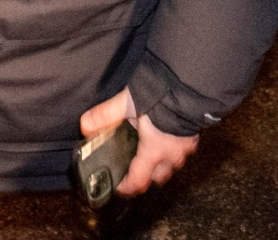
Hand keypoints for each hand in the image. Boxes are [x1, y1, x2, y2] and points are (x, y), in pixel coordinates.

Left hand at [81, 89, 199, 197]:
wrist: (189, 89)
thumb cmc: (160, 99)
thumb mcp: (126, 105)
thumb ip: (105, 115)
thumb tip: (85, 126)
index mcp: (153, 152)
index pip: (139, 181)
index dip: (127, 187)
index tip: (118, 187)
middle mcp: (171, 156)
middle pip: (157, 177)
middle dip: (145, 176)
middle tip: (131, 168)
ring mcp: (185, 149)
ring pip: (171, 166)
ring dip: (159, 164)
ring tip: (147, 153)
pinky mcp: (193, 138)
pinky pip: (180, 154)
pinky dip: (170, 152)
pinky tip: (162, 139)